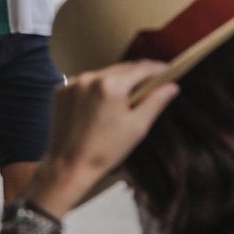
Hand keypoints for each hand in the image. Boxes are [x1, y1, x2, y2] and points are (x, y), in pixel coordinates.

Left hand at [26, 61, 178, 214]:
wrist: (69, 165)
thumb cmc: (106, 150)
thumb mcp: (137, 127)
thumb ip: (155, 102)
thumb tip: (172, 86)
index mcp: (111, 86)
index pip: (141, 68)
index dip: (158, 69)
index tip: (169, 71)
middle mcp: (90, 78)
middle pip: (122, 69)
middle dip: (139, 74)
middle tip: (153, 83)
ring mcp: (73, 83)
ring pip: (104, 74)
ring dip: (117, 80)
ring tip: (127, 95)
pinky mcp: (61, 90)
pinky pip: (86, 82)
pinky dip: (98, 87)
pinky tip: (103, 103)